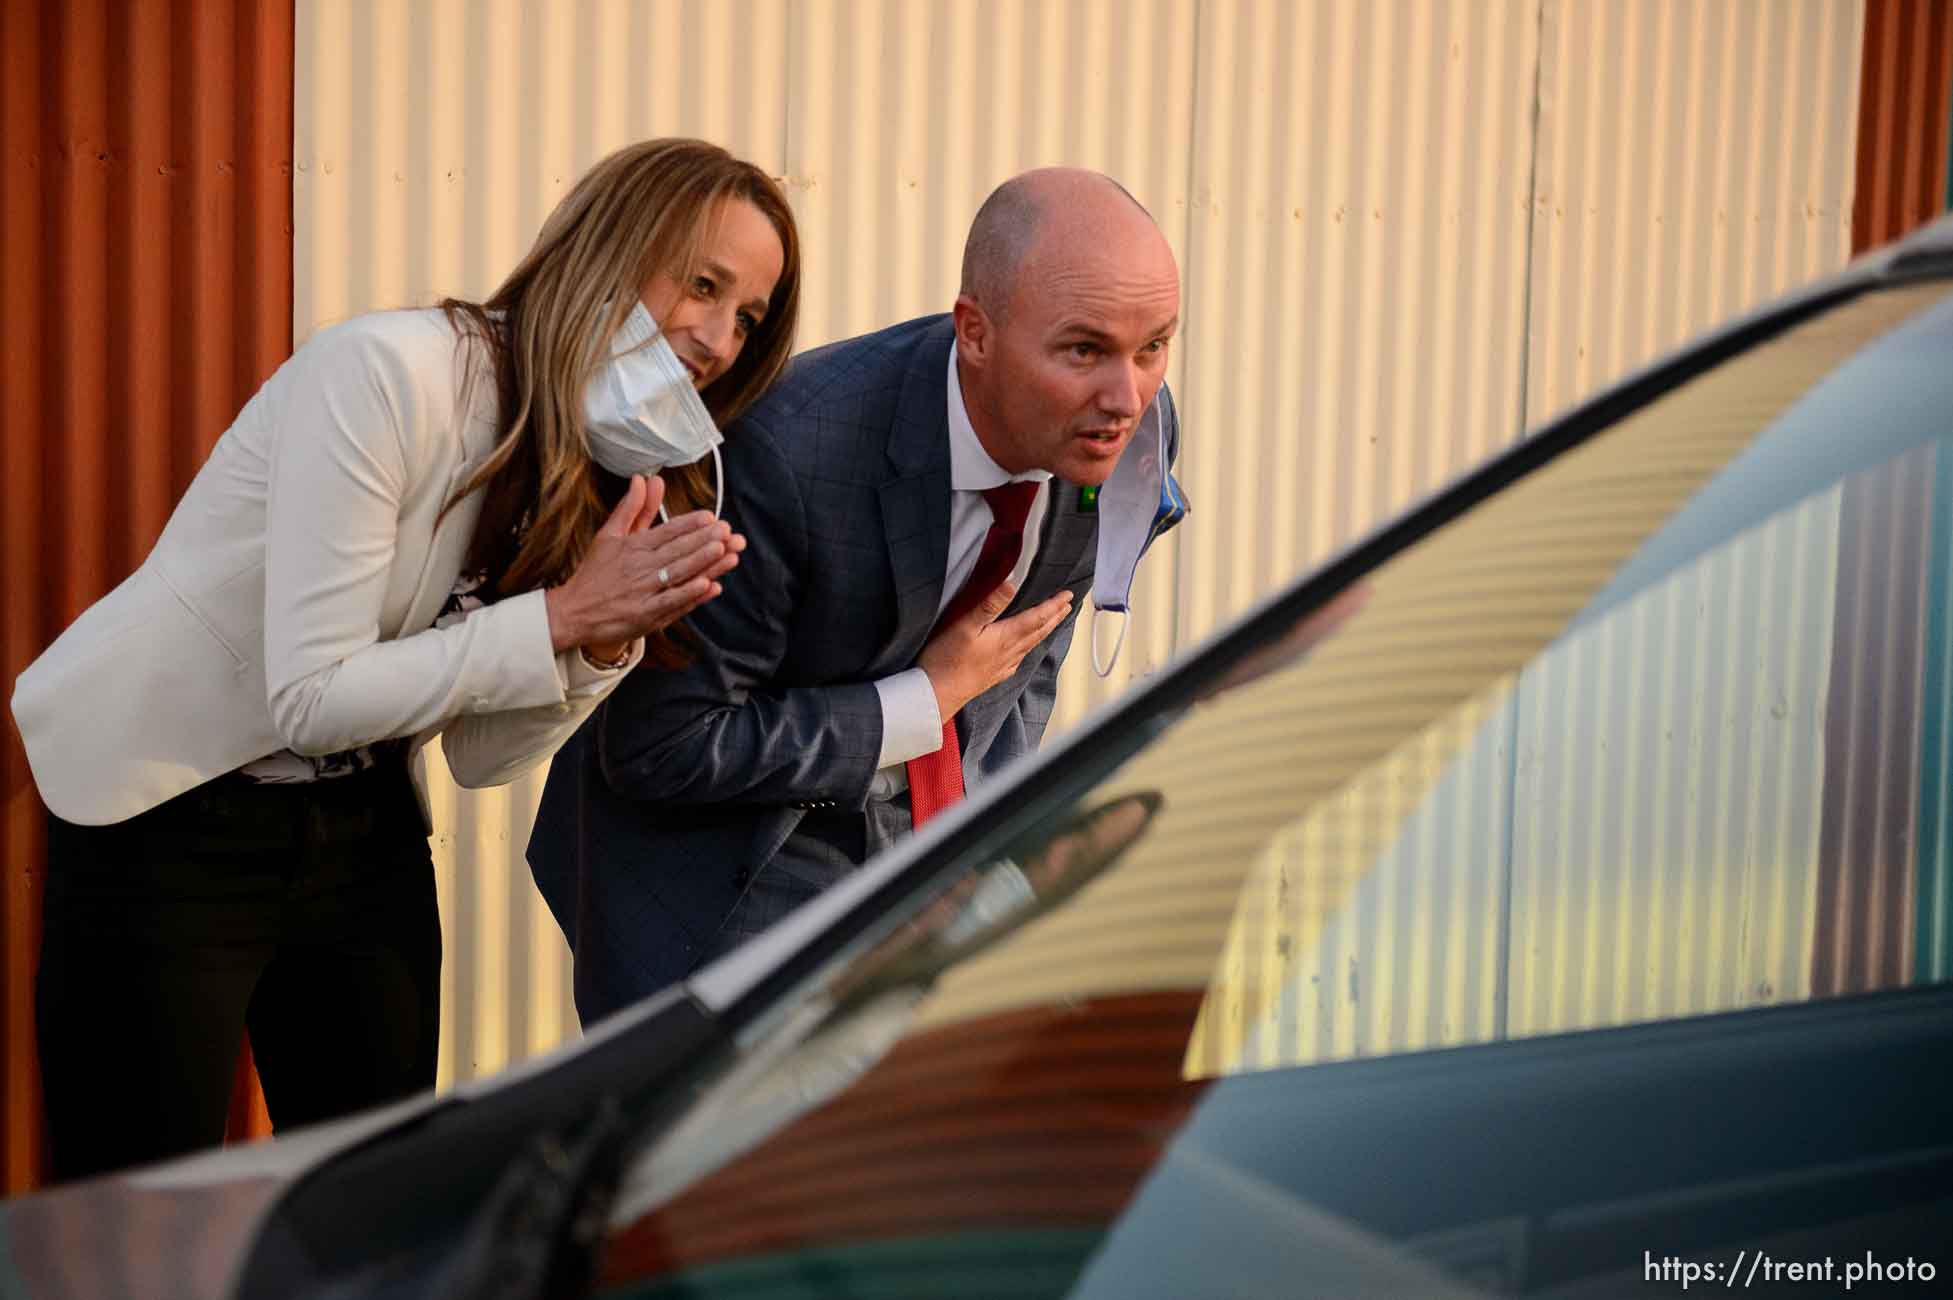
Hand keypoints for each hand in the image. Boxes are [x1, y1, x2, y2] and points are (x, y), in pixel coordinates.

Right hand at [544, 474, 746, 657]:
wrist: (574, 612)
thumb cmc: (595, 572)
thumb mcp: (609, 535)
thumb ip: (631, 508)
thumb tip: (643, 479)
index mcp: (632, 547)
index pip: (665, 532)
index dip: (689, 524)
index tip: (710, 517)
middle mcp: (639, 568)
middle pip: (677, 551)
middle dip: (705, 540)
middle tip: (728, 531)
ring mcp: (644, 593)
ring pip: (679, 575)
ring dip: (705, 563)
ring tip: (727, 552)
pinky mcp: (646, 616)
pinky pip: (672, 603)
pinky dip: (691, 595)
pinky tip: (710, 586)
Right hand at [916, 580, 1073, 720]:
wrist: (935, 694)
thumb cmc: (946, 660)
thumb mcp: (965, 626)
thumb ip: (989, 605)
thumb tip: (1011, 584)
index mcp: (1005, 637)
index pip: (1037, 618)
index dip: (1053, 605)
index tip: (1067, 596)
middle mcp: (1009, 653)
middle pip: (1038, 632)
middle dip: (1054, 617)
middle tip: (1066, 606)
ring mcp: (1002, 666)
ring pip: (1030, 645)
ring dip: (1044, 632)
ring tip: (1052, 624)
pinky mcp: (992, 676)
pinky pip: (1018, 660)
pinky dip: (1027, 650)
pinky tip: (1023, 652)